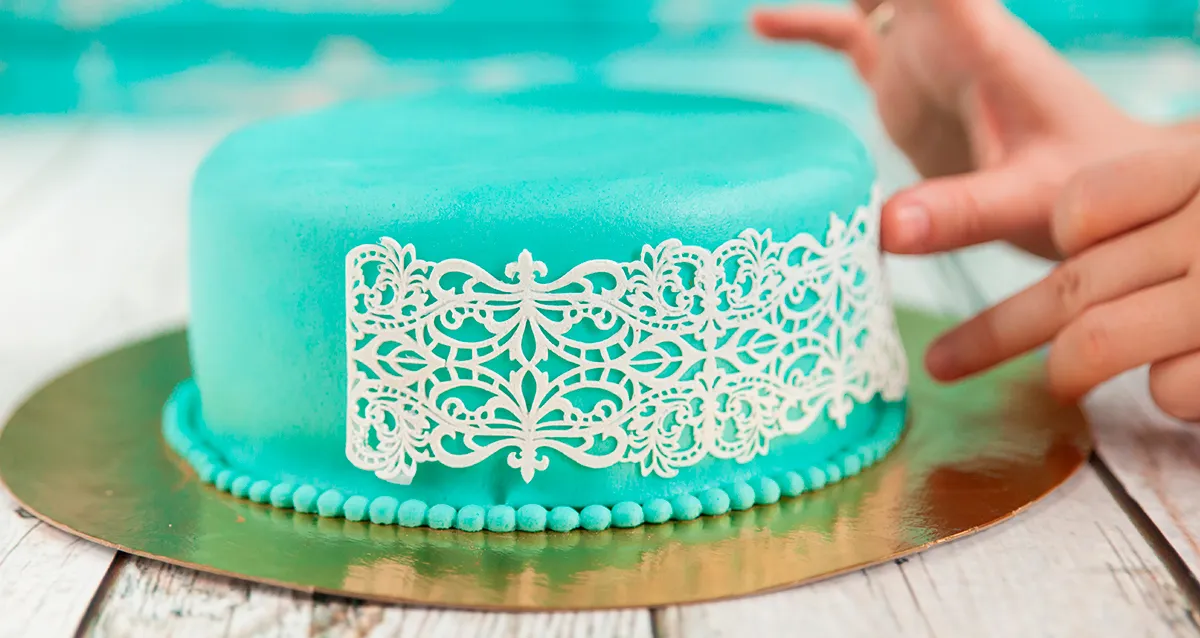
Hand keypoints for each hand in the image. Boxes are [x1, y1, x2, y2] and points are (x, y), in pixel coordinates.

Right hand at [752, 0, 1167, 257]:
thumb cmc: (1085, 190)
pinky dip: (808, 28)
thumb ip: (964, 211)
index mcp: (979, 40)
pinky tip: (761, 23)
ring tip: (768, 10)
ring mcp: (922, 56)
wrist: (1104, 196)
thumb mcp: (1028, 200)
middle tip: (777, 7)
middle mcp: (946, 33)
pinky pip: (847, 40)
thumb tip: (883, 229)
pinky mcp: (905, 87)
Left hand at [926, 140, 1199, 418]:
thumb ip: (1142, 209)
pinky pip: (1170, 390)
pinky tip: (1171, 382)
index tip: (1049, 255)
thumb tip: (1066, 238)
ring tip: (1062, 382)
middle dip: (994, 331)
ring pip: (1096, 340)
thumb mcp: (1198, 198)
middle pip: (1069, 283)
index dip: (1061, 237)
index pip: (1082, 206)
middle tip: (944, 364)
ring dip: (1067, 369)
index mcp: (1191, 175)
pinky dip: (1164, 395)